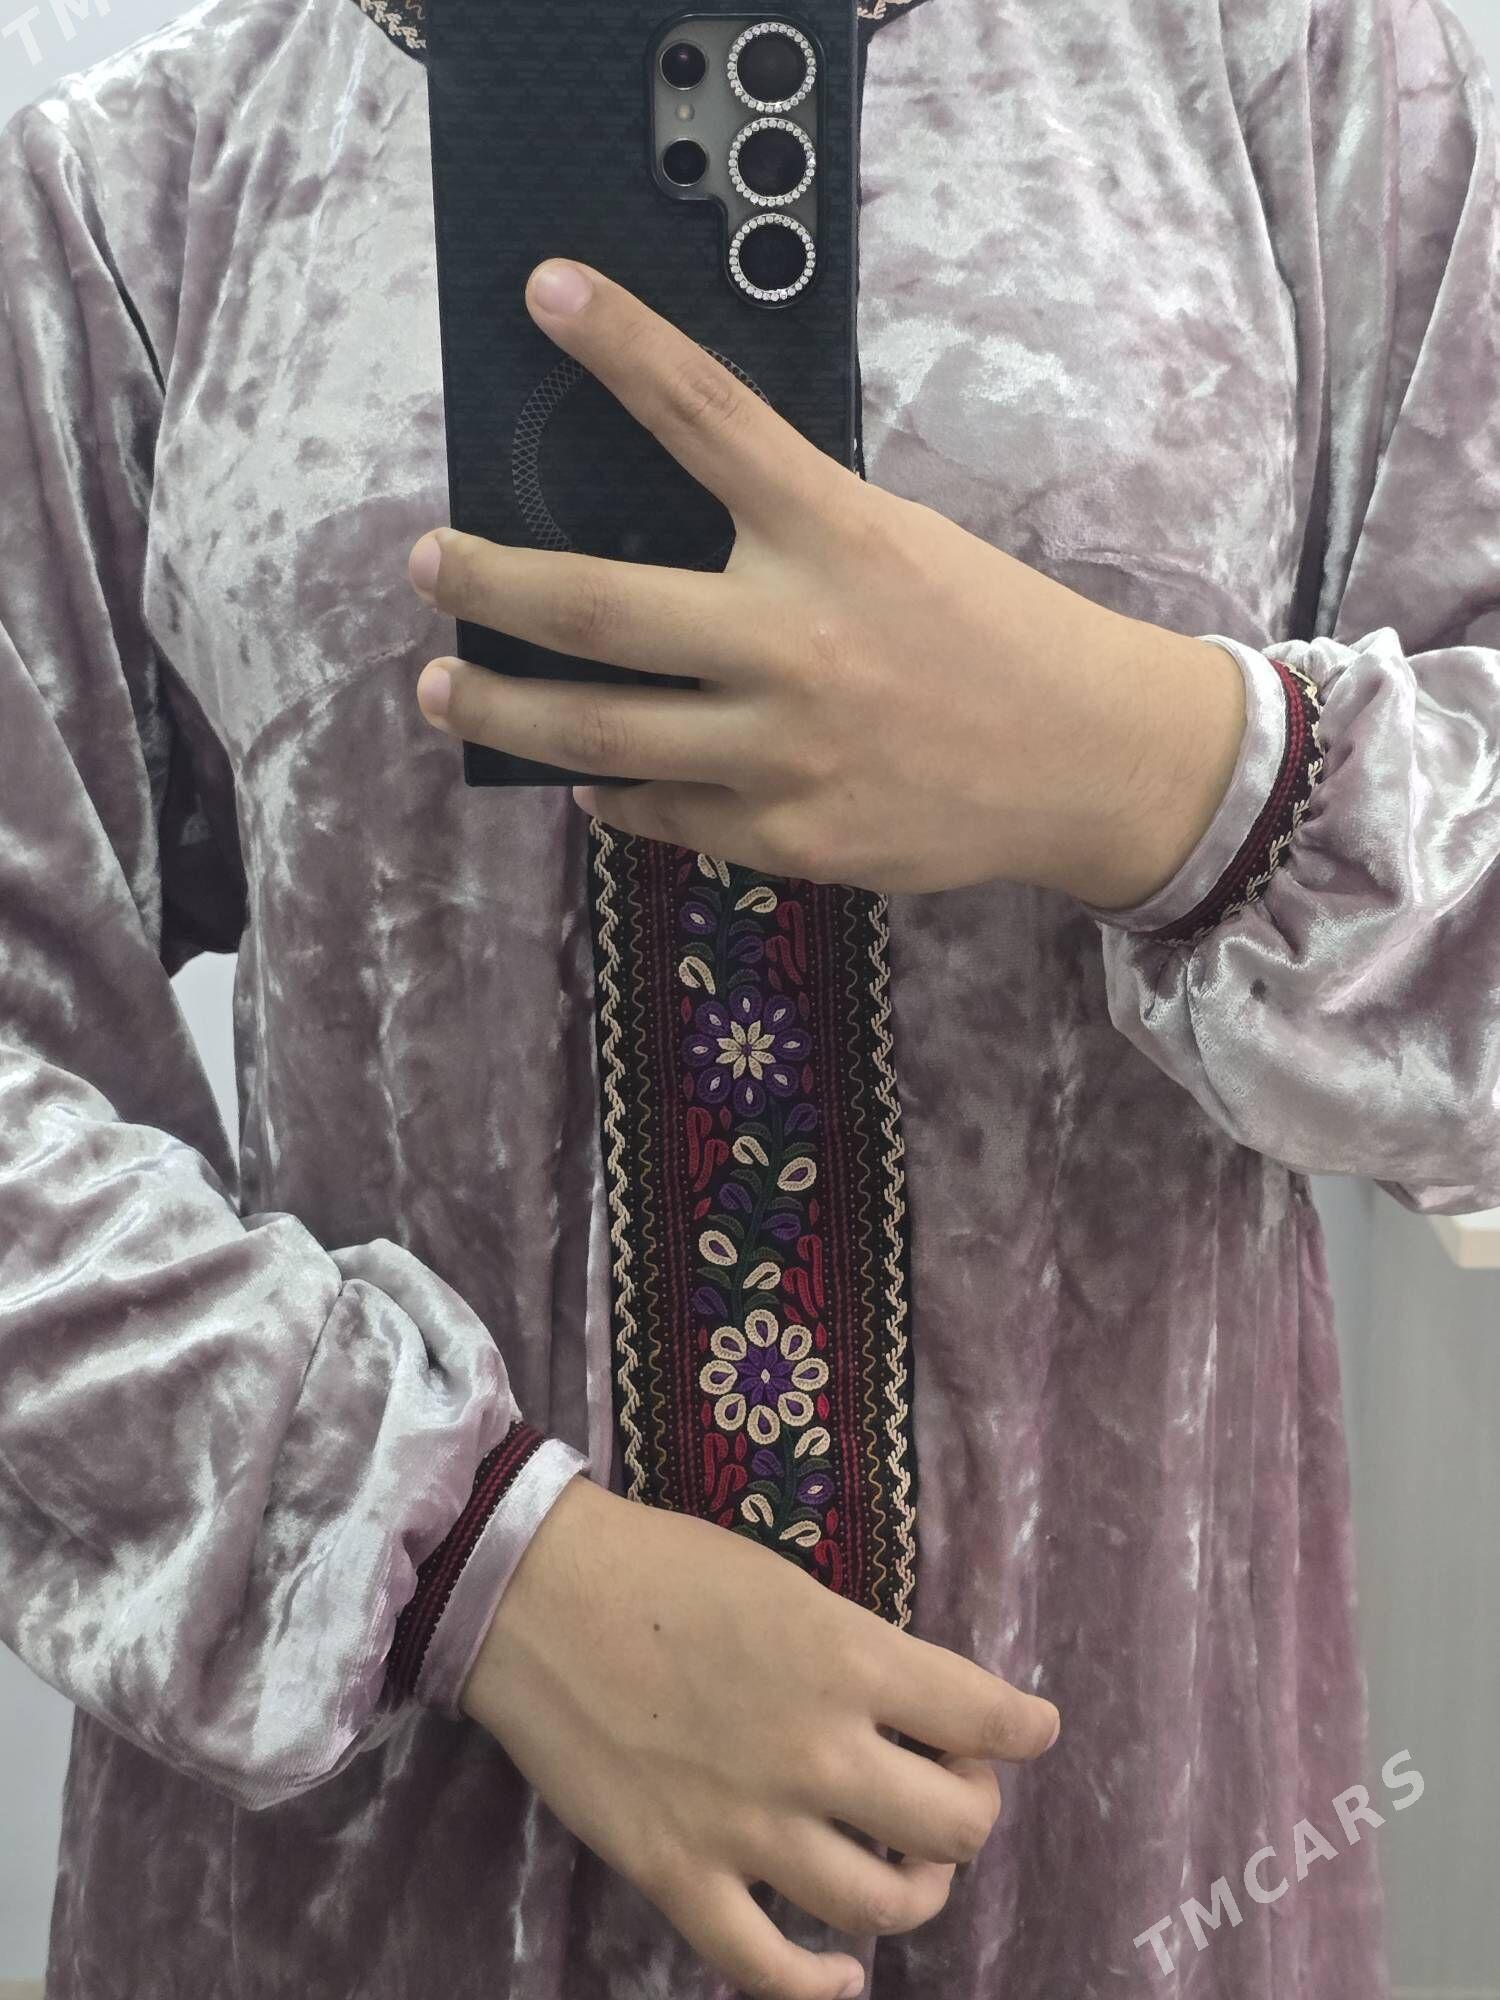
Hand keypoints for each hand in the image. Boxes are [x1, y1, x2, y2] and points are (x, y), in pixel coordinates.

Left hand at [408, 257, 1243, 906]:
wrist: (1088, 760)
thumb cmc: (992, 634)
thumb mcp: (898, 547)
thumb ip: (788, 540)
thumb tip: (654, 549)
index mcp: (835, 535)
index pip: (711, 416)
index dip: (623, 346)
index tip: (547, 291)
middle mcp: (797, 639)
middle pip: (599, 607)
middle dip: (489, 582)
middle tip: (426, 565)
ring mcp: (786, 750)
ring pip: (599, 734)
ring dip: (502, 711)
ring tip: (443, 688)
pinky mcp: (789, 837)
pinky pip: (663, 811)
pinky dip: (611, 793)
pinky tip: (586, 781)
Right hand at [461, 1474, 1059, 1999]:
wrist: (538, 1595)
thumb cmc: (665, 1565)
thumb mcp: (787, 1583)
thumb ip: (857, 1650)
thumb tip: (914, 1706)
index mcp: (848, 1660)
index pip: (984, 1717)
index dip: (1023, 1729)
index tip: (1032, 1730)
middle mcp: (816, 1752)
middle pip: (954, 1828)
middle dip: (972, 1810)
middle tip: (951, 1788)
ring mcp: (749, 1827)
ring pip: (883, 1905)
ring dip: (917, 1893)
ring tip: (909, 1872)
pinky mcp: (680, 1876)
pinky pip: (771, 1970)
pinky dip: (822, 1985)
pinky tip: (843, 1972)